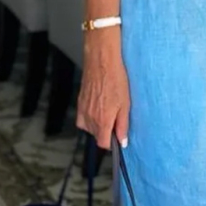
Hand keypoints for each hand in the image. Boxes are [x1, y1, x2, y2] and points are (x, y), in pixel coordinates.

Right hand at [76, 32, 129, 149]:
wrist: (101, 62)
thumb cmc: (116, 80)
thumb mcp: (125, 105)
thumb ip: (123, 125)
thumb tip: (122, 141)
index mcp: (102, 121)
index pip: (103, 143)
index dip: (112, 143)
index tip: (118, 137)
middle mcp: (89, 118)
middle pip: (96, 135)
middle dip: (106, 131)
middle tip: (116, 117)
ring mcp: (83, 110)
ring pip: (89, 126)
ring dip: (98, 123)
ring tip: (108, 109)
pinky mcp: (79, 102)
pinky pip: (83, 117)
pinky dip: (90, 115)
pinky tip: (99, 104)